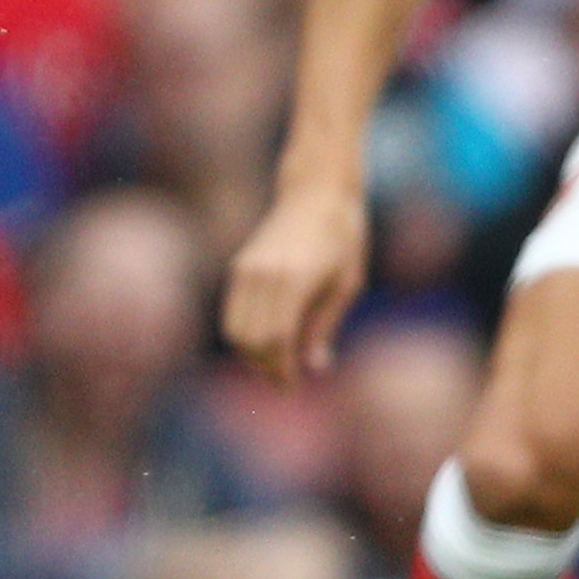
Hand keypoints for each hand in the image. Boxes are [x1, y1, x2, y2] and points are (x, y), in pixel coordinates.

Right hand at [221, 182, 366, 381]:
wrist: (316, 192)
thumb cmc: (343, 240)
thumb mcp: (347, 286)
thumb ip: (325, 326)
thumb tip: (315, 367)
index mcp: (295, 280)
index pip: (277, 339)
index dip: (283, 369)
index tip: (293, 386)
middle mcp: (263, 275)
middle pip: (251, 339)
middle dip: (265, 367)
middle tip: (285, 382)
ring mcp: (246, 269)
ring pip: (234, 329)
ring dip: (250, 354)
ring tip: (274, 365)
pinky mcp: (239, 267)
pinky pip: (232, 312)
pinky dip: (243, 334)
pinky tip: (266, 341)